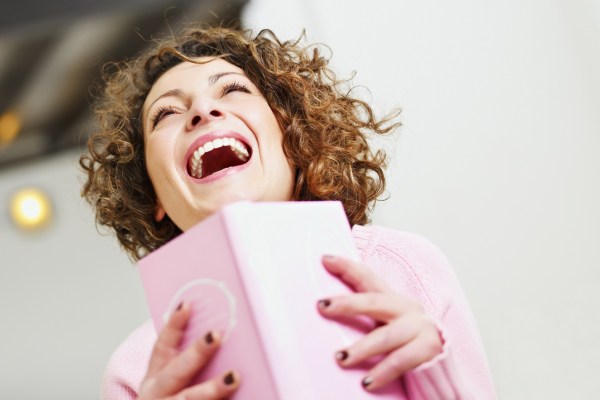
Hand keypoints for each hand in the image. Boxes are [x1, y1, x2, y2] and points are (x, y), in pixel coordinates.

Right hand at [138, 303, 239, 398]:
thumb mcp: (169, 383)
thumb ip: (189, 362)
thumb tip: (221, 335)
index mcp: (155, 378)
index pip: (163, 347)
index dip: (173, 326)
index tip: (187, 305)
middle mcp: (157, 396)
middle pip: (178, 373)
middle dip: (197, 354)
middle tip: (216, 336)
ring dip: (213, 391)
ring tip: (235, 377)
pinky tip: (247, 396)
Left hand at [317, 255, 441, 391]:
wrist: (441, 367)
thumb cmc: (406, 345)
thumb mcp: (386, 325)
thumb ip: (366, 317)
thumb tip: (326, 311)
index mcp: (394, 300)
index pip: (369, 278)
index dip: (348, 267)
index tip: (325, 259)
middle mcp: (408, 308)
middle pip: (374, 302)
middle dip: (346, 303)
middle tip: (322, 306)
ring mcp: (420, 327)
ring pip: (385, 336)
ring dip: (361, 348)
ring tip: (340, 358)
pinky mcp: (429, 348)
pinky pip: (400, 361)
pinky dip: (382, 372)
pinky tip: (367, 382)